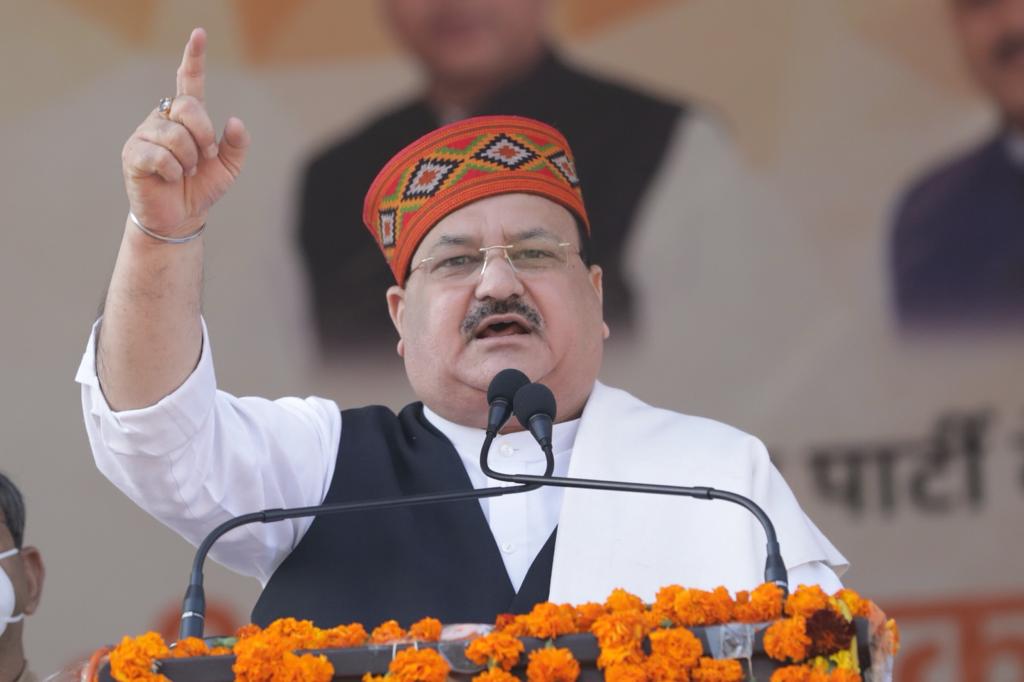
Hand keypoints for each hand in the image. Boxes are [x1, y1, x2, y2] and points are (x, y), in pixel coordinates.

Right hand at [121, 28, 249, 237]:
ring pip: (175, 135)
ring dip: (190, 160)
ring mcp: (145, 133)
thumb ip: (236, 144)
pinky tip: (170, 178)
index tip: (200, 34)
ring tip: (186, 172)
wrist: (181, 218)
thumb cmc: (202, 188)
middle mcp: (164, 118)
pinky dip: (173, 171)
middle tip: (204, 158)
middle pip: (189, 108)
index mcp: (188, 118)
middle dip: (204, 136)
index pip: (189, 81)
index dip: (194, 58)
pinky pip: (160, 155)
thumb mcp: (229, 168)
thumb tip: (234, 121)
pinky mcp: (133, 153)